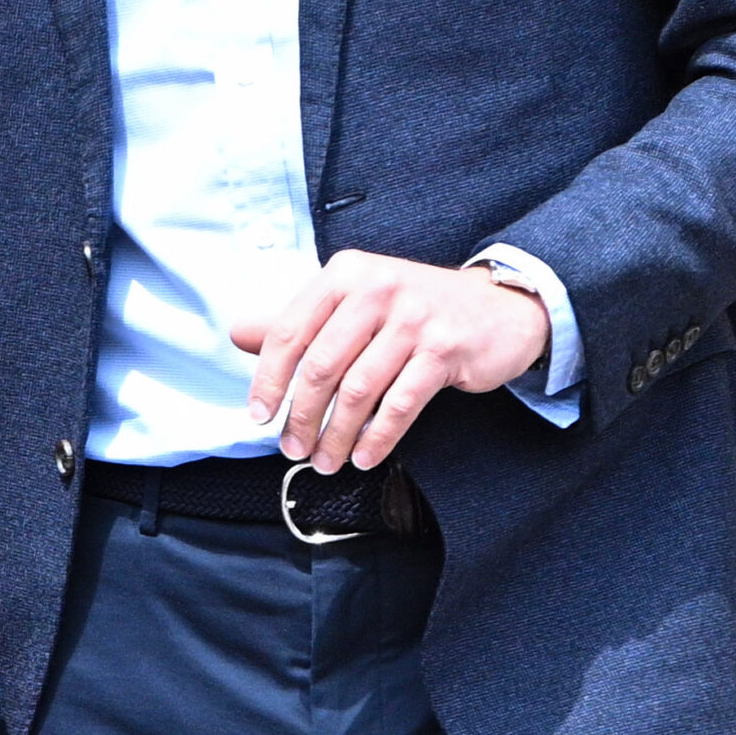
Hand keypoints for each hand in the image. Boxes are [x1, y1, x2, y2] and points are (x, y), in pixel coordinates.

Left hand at [230, 253, 548, 473]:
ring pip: (359, 390)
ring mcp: (414, 319)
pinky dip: (377, 438)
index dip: (269, 378)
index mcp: (345, 274)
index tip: (258, 414)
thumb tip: (238, 333)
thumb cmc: (414, 308)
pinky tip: (364, 457)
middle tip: (292, 448)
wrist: (497, 306)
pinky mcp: (444, 350)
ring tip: (325, 460)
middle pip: (321, 365)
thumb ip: (299, 320)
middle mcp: (377, 289)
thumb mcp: (354, 301)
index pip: (291, 330)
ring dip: (337, 435)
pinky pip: (400, 405)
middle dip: (301, 416)